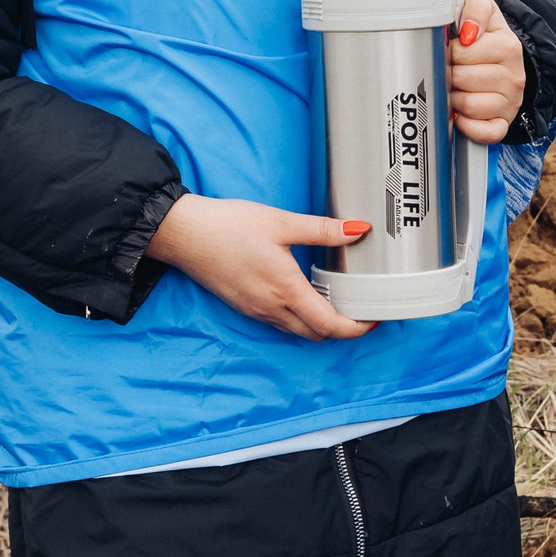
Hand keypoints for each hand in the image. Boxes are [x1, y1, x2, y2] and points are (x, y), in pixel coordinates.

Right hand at [146, 195, 374, 339]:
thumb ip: (322, 229)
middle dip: (341, 328)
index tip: (372, 318)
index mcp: (285, 289)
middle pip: (316, 334)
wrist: (183, 234)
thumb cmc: (228, 226)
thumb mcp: (280, 222)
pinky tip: (302, 293)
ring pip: (297, 330)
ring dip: (319, 323)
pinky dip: (298, 316)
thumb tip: (358, 229)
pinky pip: (278, 322)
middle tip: (359, 308)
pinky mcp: (244, 306)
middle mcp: (271, 308)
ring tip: (335, 299)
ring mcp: (255, 311)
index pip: (329, 326)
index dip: (356, 329)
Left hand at [449, 0, 525, 142]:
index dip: (450, 50)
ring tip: (458, 87)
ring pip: (468, 106)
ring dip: (455, 97)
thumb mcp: (483, 8)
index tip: (454, 48)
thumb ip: (474, 9)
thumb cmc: (485, 35)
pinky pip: (486, 133)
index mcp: (509, 47)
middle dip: (450, 74)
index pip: (461, 52)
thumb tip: (468, 31)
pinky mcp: (504, 124)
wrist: (502, 58)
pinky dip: (469, 127)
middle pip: (462, 79)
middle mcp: (515, 76)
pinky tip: (461, 114)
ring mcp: (511, 103)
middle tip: (453, 69)